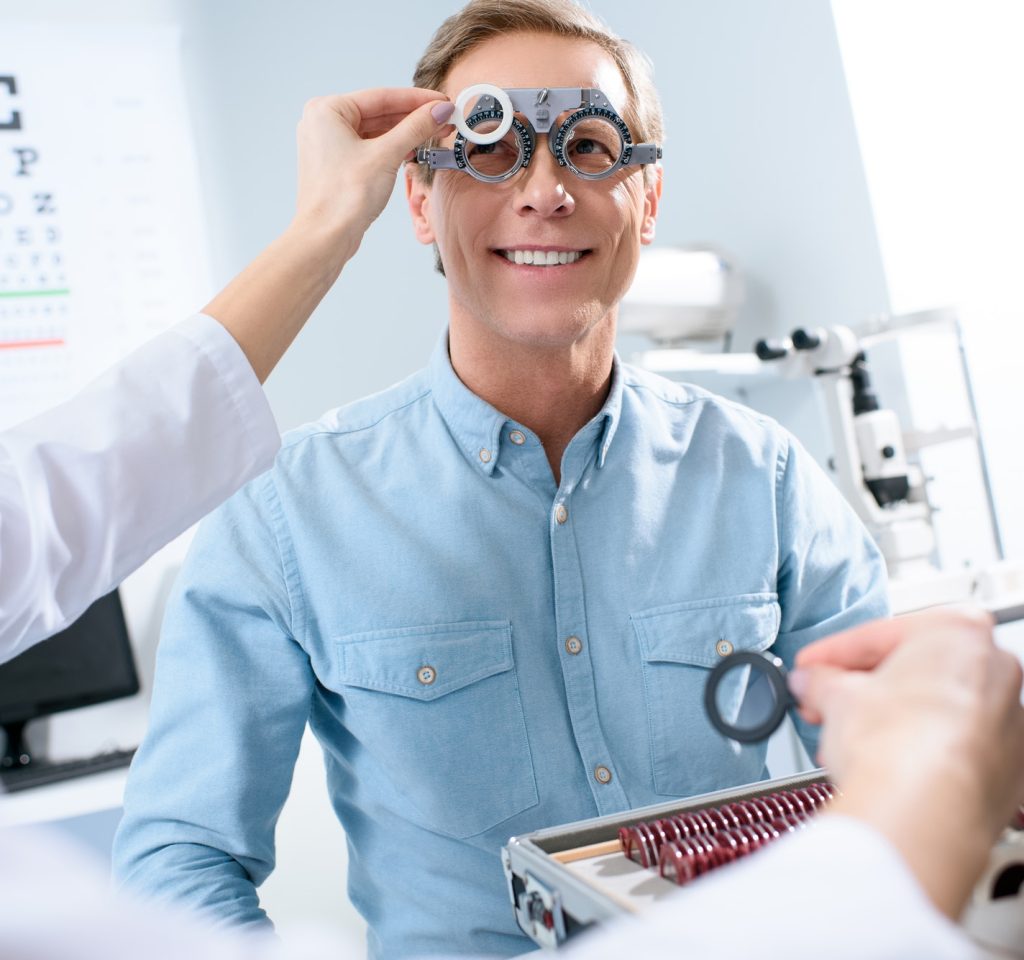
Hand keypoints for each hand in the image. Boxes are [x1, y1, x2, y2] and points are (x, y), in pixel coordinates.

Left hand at [293, 87, 454, 237]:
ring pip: (375, 131)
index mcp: (327, 110)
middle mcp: (324, 123)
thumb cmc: (344, 197)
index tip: (443, 101)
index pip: (381, 97)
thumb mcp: (386, 155)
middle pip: (379, 113)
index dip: (417, 99)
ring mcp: (329, 145)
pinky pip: (370, 148)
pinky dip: (392, 149)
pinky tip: (413, 150)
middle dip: (413, 118)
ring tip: (435, 132)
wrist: (326, 237)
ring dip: (405, 134)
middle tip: (445, 117)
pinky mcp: (337, 165)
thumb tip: (440, 110)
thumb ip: (415, 128)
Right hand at [792, 608, 1023, 916]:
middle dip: (863, 690)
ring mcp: (1008, 724)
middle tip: (826, 701)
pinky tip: (883, 764)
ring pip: (935, 711)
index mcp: (959, 632)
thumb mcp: (835, 696)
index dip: (832, 654)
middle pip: (913, 671)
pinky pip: (953, 749)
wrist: (922, 816)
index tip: (812, 668)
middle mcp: (996, 672)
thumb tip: (813, 682)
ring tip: (848, 739)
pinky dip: (919, 751)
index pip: (877, 636)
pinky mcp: (1006, 772)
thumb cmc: (898, 746)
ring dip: (889, 721)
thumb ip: (820, 680)